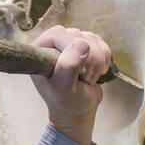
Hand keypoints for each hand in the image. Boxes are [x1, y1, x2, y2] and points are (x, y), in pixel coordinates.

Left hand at [30, 26, 111, 144]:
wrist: (78, 111)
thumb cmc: (66, 103)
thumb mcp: (64, 89)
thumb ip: (68, 68)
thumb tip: (82, 45)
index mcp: (40, 51)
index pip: (58, 34)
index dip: (71, 48)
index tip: (77, 70)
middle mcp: (53, 44)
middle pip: (77, 35)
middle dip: (89, 58)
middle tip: (84, 77)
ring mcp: (70, 43)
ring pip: (91, 38)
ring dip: (97, 61)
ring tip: (88, 78)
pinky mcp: (85, 46)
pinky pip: (100, 42)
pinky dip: (104, 58)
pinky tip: (96, 72)